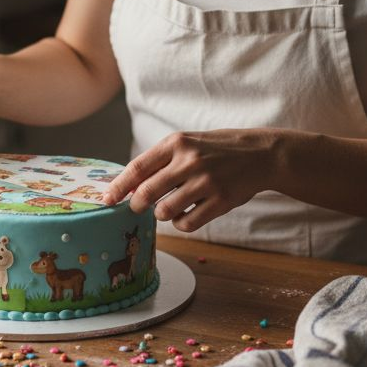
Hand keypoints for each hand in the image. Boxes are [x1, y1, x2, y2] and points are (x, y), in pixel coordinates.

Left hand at [103, 130, 279, 231]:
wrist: (260, 154)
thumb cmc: (216, 150)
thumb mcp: (188, 143)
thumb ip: (160, 162)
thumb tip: (128, 186)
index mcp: (176, 143)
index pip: (137, 168)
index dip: (118, 187)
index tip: (106, 200)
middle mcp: (189, 161)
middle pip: (146, 193)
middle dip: (135, 205)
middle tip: (136, 208)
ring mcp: (206, 182)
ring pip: (165, 212)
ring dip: (161, 215)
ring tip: (168, 208)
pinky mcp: (220, 201)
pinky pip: (187, 223)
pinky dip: (180, 223)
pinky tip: (185, 215)